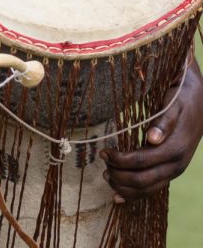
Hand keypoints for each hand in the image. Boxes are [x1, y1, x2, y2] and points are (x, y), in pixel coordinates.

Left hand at [102, 63, 202, 201]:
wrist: (200, 102)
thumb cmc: (181, 98)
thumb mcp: (173, 104)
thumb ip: (163, 121)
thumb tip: (152, 138)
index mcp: (174, 149)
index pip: (141, 162)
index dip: (120, 160)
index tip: (103, 151)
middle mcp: (175, 164)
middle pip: (142, 180)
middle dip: (119, 175)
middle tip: (102, 161)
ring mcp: (174, 170)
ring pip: (147, 189)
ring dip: (124, 186)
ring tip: (106, 175)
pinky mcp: (171, 171)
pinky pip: (153, 188)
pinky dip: (135, 195)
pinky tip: (119, 197)